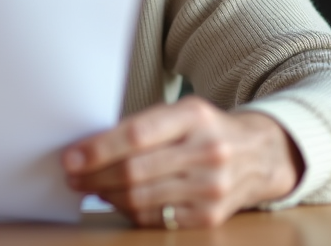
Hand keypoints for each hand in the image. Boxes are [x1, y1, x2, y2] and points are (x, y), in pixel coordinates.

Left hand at [62, 96, 302, 228]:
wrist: (259, 154)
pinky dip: (129, 210)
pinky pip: (156, 218)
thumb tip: (89, 150)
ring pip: (141, 198)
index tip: (71, 157)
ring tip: (91, 186)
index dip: (98, 149)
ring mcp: (212, 188)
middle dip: (94, 175)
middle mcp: (207, 151)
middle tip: (72, 176)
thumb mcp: (181, 112)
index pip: (136, 135)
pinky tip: (118, 200)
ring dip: (107, 195)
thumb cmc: (206, 130)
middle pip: (135, 170)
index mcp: (194, 116)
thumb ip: (141, 127)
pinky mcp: (211, 216)